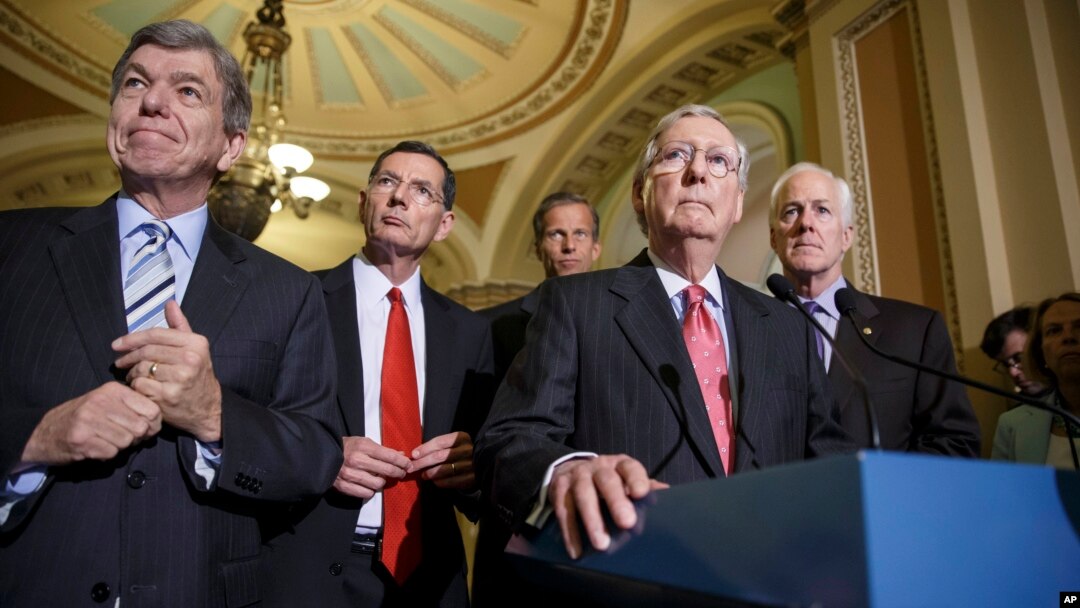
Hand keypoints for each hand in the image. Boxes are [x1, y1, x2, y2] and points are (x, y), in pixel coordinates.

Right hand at [20, 382, 161, 465]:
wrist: (44, 432)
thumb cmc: (83, 418)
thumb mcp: (107, 403)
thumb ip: (132, 407)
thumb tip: (157, 423)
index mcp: (112, 390)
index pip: (152, 409)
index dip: (153, 424)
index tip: (145, 430)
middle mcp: (101, 401)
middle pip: (141, 427)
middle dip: (137, 438)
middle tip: (124, 439)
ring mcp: (89, 420)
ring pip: (127, 441)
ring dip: (121, 446)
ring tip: (107, 441)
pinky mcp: (81, 439)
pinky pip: (111, 453)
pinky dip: (107, 454)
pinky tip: (96, 447)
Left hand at [113, 301, 221, 442]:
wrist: (207, 408)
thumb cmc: (197, 375)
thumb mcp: (195, 348)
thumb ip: (180, 326)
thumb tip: (170, 303)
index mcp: (195, 343)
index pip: (156, 334)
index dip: (133, 338)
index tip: (117, 344)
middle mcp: (190, 359)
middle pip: (146, 351)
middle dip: (129, 356)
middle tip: (120, 362)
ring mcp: (180, 378)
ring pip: (141, 369)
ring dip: (132, 373)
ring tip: (133, 376)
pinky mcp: (168, 396)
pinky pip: (140, 386)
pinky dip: (136, 387)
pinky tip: (140, 388)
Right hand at [333, 436, 410, 498]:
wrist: (322, 455)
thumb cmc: (347, 447)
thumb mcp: (364, 442)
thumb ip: (382, 450)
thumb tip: (401, 455)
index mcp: (363, 447)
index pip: (390, 456)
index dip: (403, 462)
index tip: (408, 465)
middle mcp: (358, 461)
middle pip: (387, 470)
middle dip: (398, 472)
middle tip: (401, 473)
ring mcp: (350, 475)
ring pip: (378, 484)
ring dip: (382, 482)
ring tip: (380, 478)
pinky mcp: (344, 486)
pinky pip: (366, 493)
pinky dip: (370, 490)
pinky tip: (369, 485)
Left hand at [409, 431, 474, 489]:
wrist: (480, 464)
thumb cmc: (459, 452)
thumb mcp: (451, 444)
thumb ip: (436, 446)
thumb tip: (415, 454)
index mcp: (461, 438)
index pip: (440, 442)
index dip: (425, 448)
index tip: (413, 455)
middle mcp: (467, 450)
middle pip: (440, 456)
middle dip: (423, 462)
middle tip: (411, 467)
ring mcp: (470, 464)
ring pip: (444, 469)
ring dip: (430, 473)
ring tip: (423, 475)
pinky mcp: (470, 478)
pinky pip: (451, 481)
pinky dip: (440, 482)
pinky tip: (434, 481)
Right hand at [548, 454, 665, 558]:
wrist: (570, 470)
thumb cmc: (608, 481)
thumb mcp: (626, 480)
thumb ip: (644, 487)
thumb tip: (669, 494)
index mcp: (620, 464)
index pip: (630, 468)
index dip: (636, 479)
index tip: (643, 494)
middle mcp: (598, 467)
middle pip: (606, 481)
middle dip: (616, 501)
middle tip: (627, 523)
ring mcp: (577, 476)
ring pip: (583, 495)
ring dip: (592, 520)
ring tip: (601, 545)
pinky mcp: (559, 488)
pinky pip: (564, 510)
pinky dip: (570, 531)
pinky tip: (577, 550)